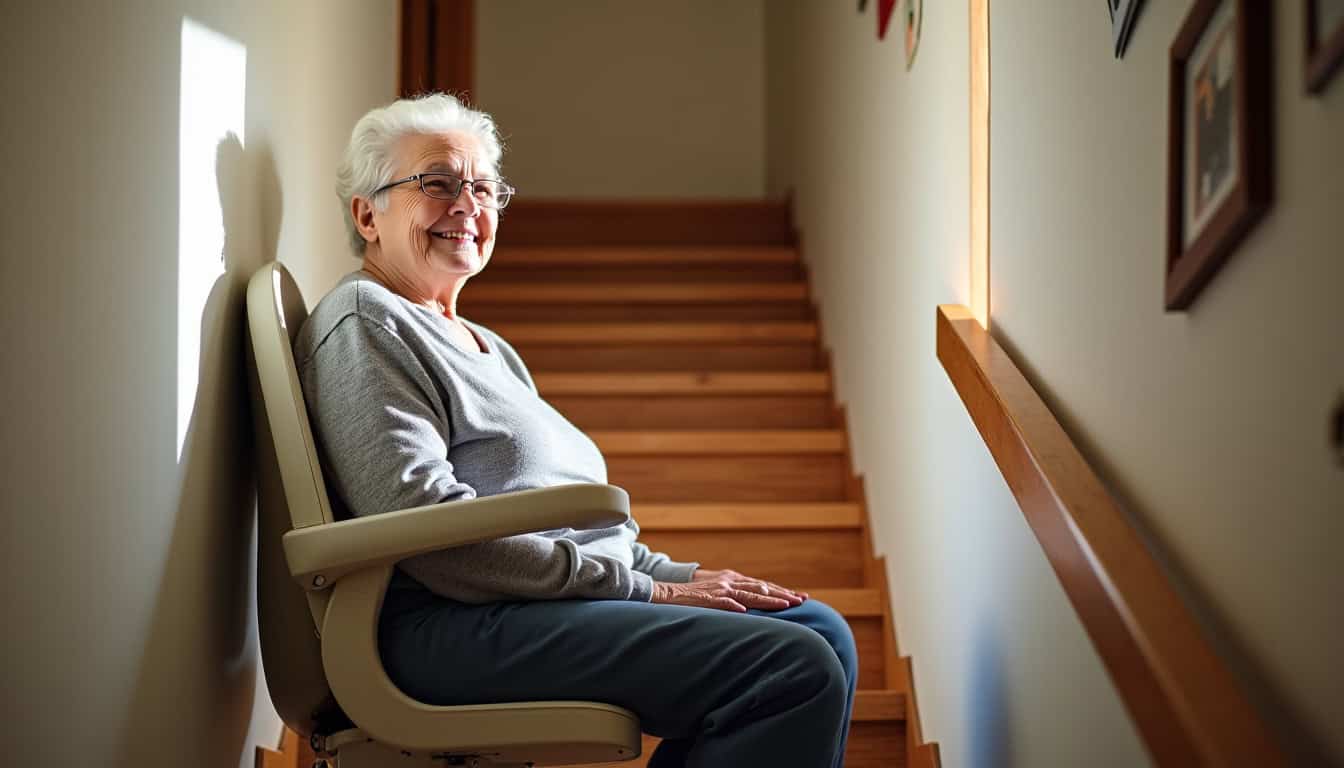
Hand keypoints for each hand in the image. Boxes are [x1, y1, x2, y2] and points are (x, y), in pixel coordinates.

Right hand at [648, 568, 807, 612]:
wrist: (668, 593)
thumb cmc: (694, 597)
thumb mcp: (718, 593)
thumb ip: (734, 597)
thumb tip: (751, 607)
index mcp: (733, 580)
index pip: (763, 586)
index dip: (781, 591)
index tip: (799, 597)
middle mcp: (730, 582)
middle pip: (761, 588)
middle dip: (783, 594)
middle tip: (802, 600)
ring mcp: (720, 590)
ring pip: (748, 593)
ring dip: (767, 599)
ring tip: (784, 604)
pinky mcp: (707, 598)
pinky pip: (723, 602)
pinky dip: (734, 605)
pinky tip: (744, 610)